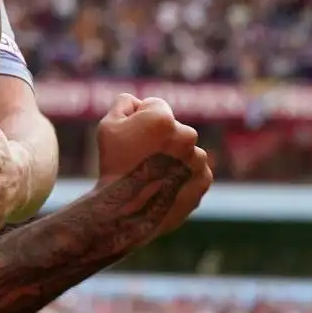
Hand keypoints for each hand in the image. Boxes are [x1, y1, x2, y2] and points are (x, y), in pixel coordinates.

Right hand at [94, 94, 211, 236]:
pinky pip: (194, 170)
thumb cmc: (113, 166)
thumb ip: (125, 103)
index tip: (132, 139)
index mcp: (163, 119)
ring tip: (152, 175)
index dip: (140, 120)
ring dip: (173, 157)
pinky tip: (164, 185)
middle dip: (160, 139)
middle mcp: (186, 136)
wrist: (124, 210)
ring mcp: (197, 160)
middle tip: (141, 159)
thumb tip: (139, 102)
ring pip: (185, 150)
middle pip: (173, 128)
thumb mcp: (108, 125)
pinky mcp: (203, 180)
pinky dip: (183, 175)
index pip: (155, 106)